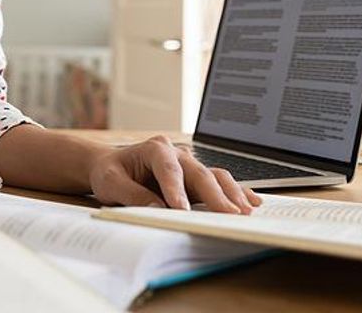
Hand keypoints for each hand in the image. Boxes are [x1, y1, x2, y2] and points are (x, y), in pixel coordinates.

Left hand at [87, 135, 259, 213]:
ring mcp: (188, 163)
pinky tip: (251, 201)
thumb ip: (132, 194)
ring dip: (230, 194)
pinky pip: (218, 181)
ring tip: (243, 212)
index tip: (181, 210)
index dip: (176, 189)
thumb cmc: (109, 171)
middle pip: (199, 172)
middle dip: (215, 195)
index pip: (168, 168)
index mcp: (154, 148)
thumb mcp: (110, 182)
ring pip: (215, 175)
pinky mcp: (194, 177)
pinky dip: (235, 191)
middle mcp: (176, 152)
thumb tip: (156, 209)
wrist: (109, 165)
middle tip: (229, 215)